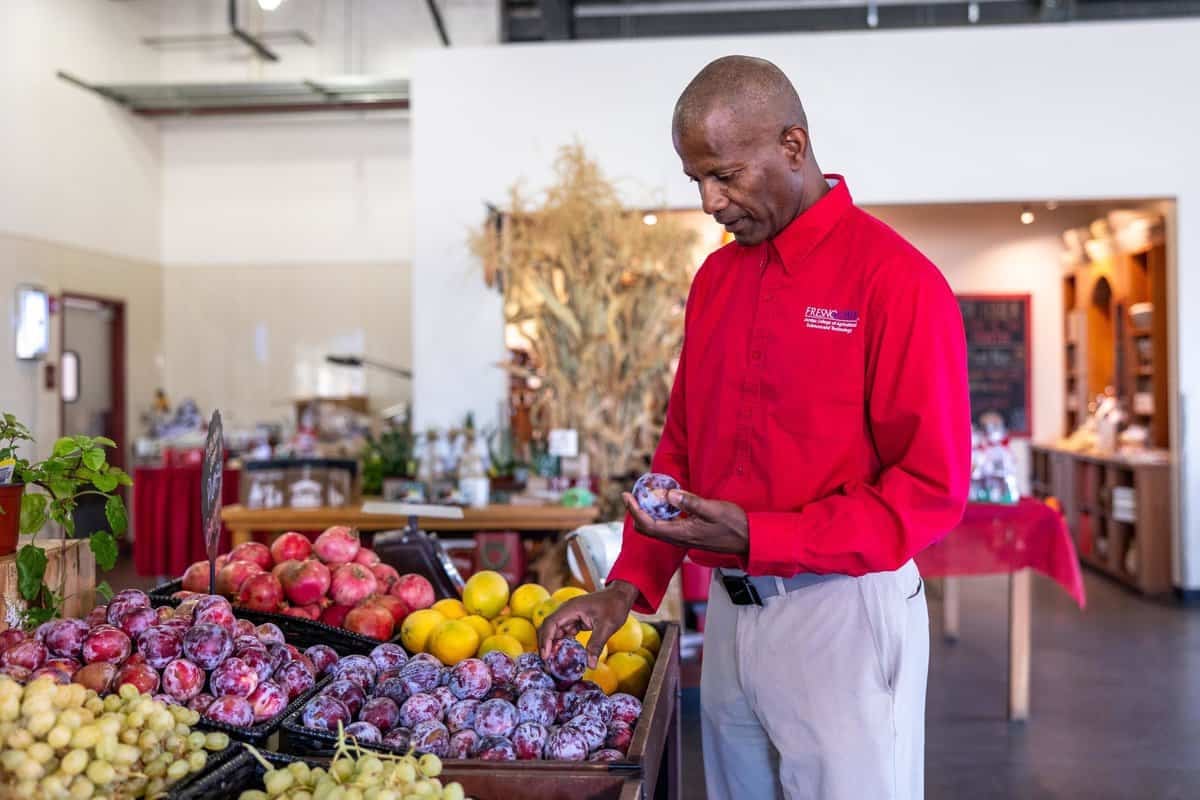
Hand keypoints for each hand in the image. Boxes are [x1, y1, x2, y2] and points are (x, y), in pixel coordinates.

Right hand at [538, 581, 637, 668]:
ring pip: (555, 631)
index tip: (545, 656)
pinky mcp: (575, 620)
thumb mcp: (607, 626)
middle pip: (549, 627)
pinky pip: (564, 632)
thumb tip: (590, 665)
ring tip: (553, 662)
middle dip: (546, 644)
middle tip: (547, 663)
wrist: (621, 595)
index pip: (551, 623)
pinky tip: (564, 655)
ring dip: (553, 645)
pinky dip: (562, 643)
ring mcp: (570, 615)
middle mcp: (567, 610)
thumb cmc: (614, 606)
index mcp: (571, 608)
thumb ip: (596, 645)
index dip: (546, 640)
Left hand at [622, 490, 748, 554]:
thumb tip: (668, 495)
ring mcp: (684, 538)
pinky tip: (663, 503)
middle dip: (636, 512)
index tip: (627, 495)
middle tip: (632, 495)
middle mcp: (679, 539)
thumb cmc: (734, 525)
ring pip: (657, 528)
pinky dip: (659, 515)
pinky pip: (667, 527)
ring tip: (644, 496)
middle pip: (647, 529)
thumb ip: (691, 503)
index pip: (648, 525)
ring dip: (647, 514)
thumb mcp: (714, 510)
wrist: (749, 540)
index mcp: (682, 534)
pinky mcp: (690, 535)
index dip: (634, 510)